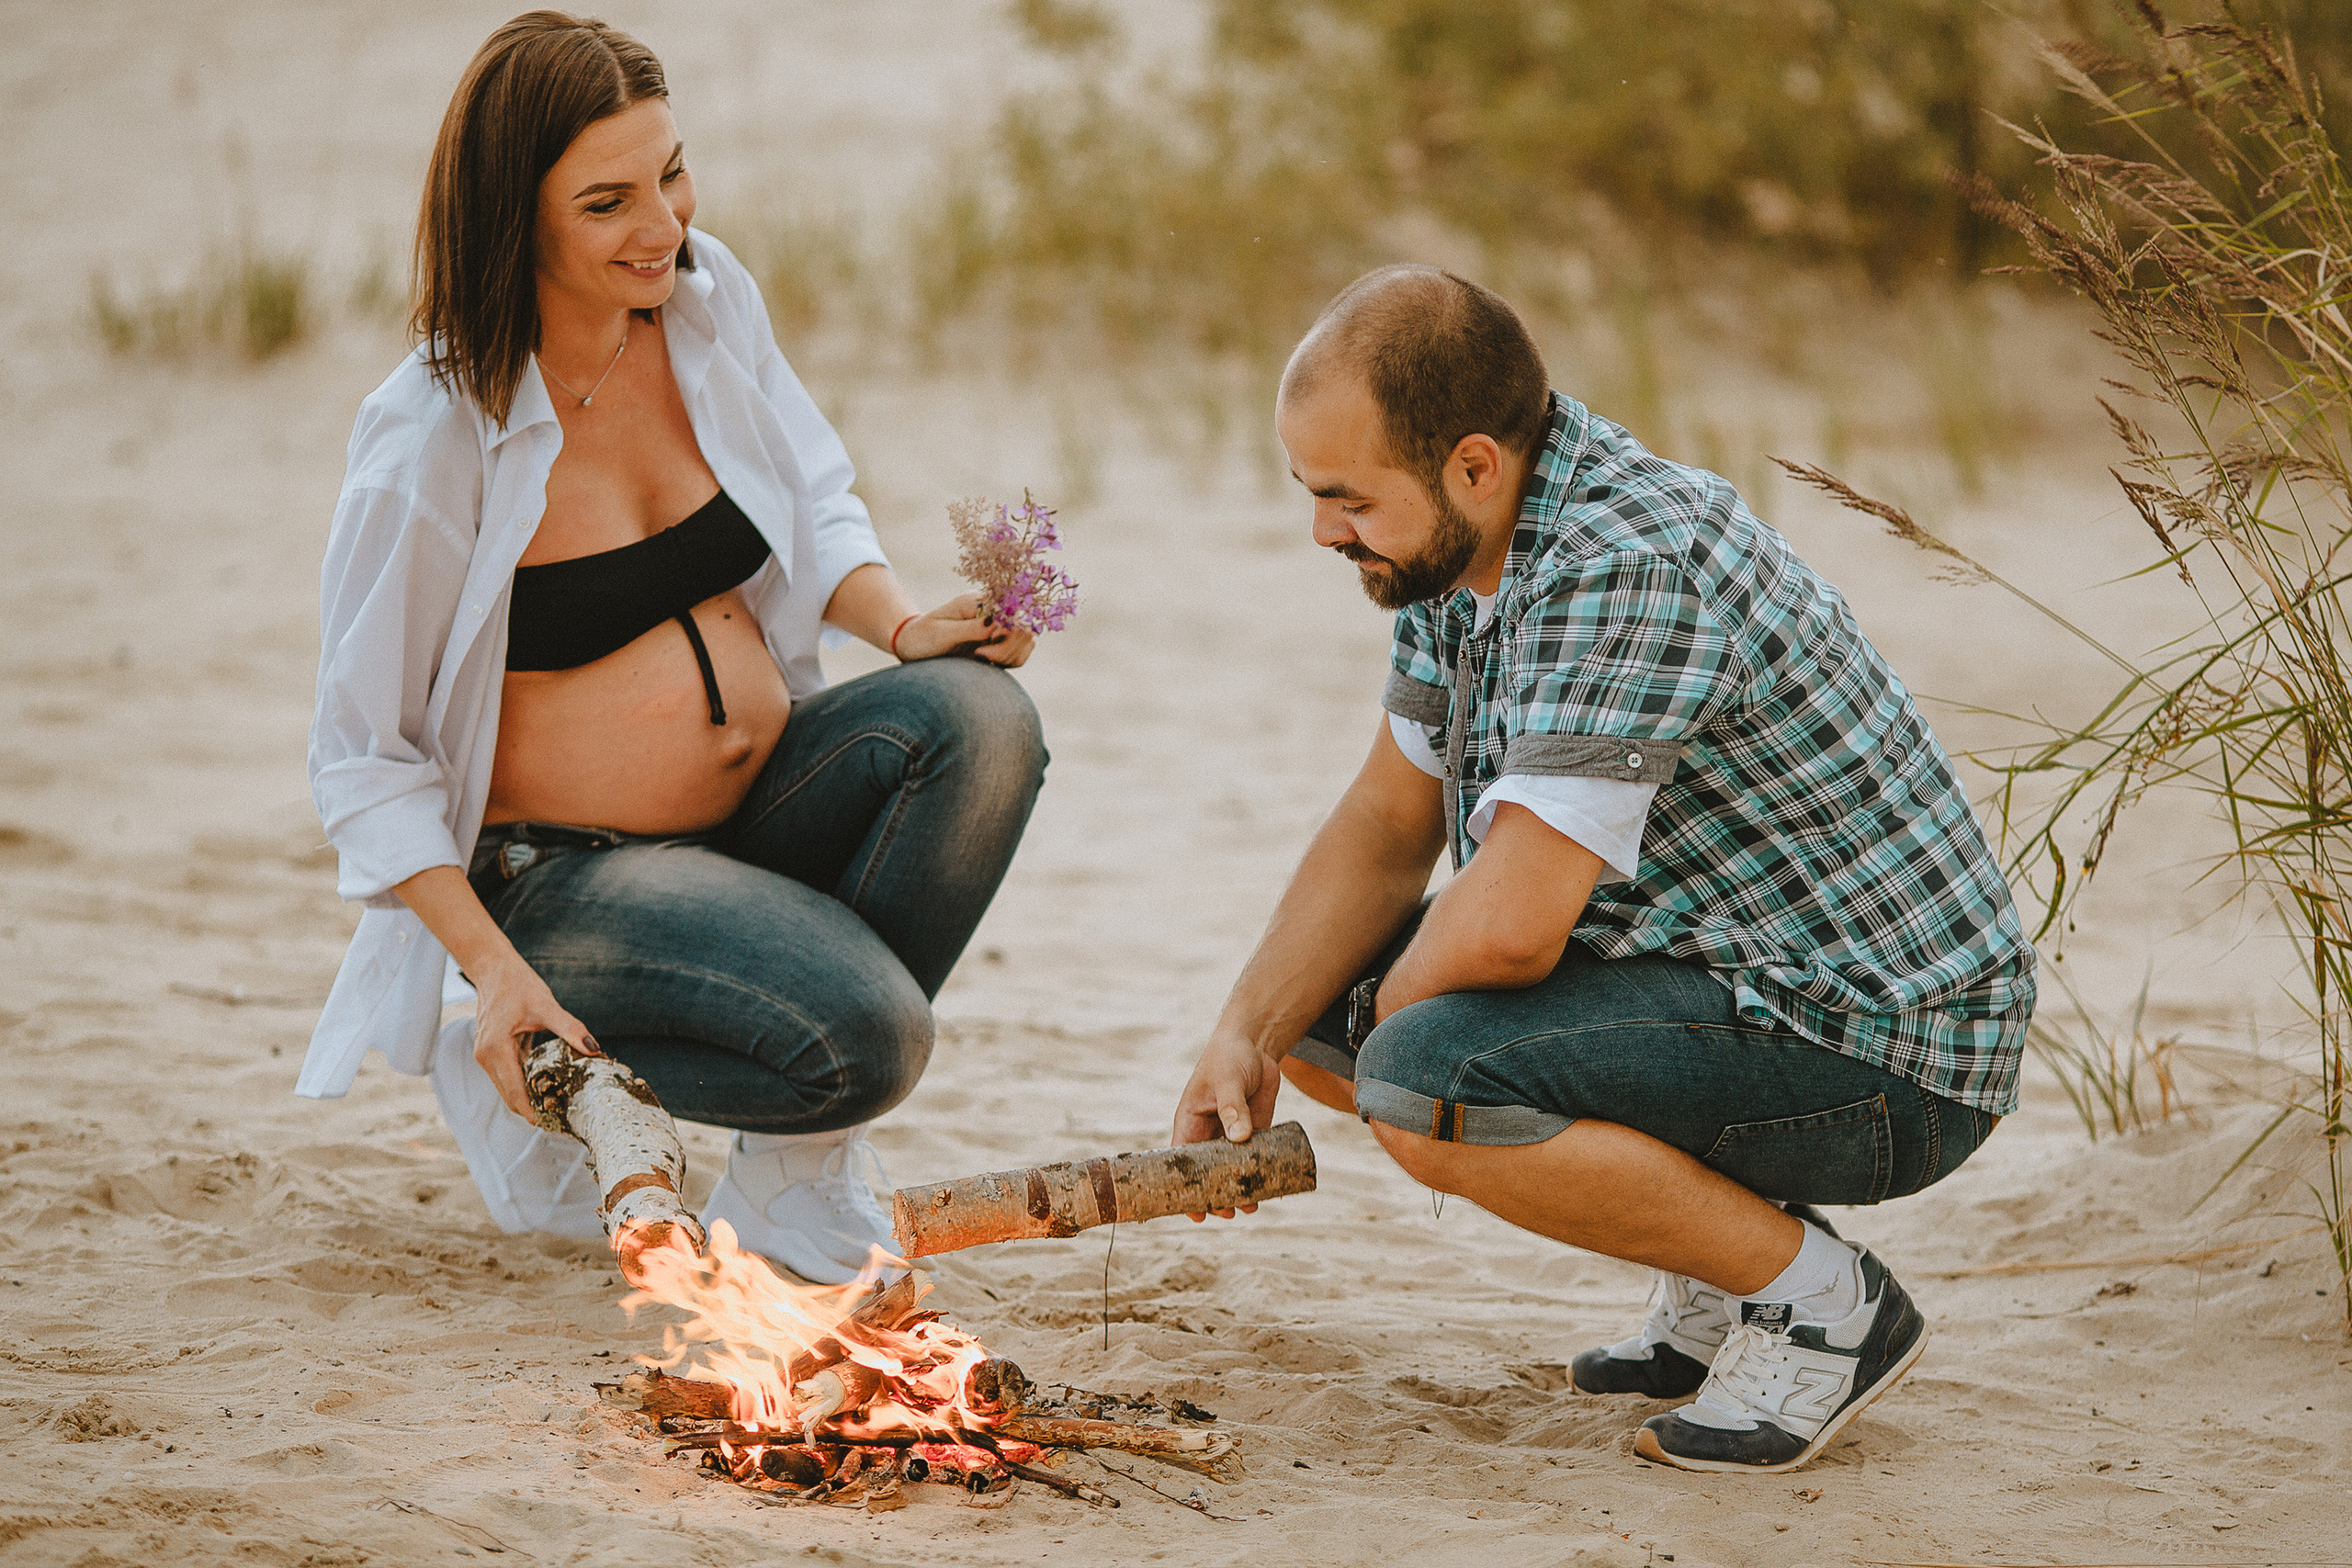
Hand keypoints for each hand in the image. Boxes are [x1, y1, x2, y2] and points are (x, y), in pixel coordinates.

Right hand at [468, 953, 599, 1118]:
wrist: (494, 968)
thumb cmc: (517, 984)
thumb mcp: (546, 1006)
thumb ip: (569, 1028)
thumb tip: (594, 1048)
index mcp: (494, 1050)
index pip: (514, 1092)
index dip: (531, 1110)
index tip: (550, 1124)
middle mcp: (485, 1057)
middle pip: (509, 1094)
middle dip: (531, 1108)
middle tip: (559, 1119)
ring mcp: (486, 1055)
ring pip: (508, 1086)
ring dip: (528, 1097)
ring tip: (557, 1106)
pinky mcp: (492, 1051)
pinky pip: (508, 1074)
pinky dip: (524, 1083)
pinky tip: (546, 1085)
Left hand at [893, 590, 1036, 667]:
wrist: (913, 645)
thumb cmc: (921, 637)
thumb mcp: (941, 634)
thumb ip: (970, 629)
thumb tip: (996, 626)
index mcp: (977, 601)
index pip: (1012, 609)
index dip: (1008, 630)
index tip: (985, 645)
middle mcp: (992, 610)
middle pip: (1024, 625)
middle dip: (1008, 647)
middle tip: (980, 655)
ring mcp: (998, 626)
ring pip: (1027, 640)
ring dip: (1010, 656)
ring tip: (981, 659)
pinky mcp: (1000, 641)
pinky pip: (1021, 652)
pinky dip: (1012, 661)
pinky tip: (989, 663)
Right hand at [1171, 1029, 1282, 1219]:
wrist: (1255, 1043)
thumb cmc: (1228, 1058)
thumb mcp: (1227, 1081)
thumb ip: (1232, 1108)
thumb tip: (1239, 1138)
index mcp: (1190, 1122)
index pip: (1182, 1162)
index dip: (1185, 1190)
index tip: (1194, 1212)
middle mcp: (1208, 1134)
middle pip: (1207, 1174)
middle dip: (1215, 1196)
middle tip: (1228, 1214)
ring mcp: (1231, 1135)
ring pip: (1231, 1171)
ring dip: (1239, 1190)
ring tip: (1249, 1208)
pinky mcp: (1254, 1131)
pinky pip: (1254, 1159)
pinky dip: (1258, 1175)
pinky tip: (1267, 1190)